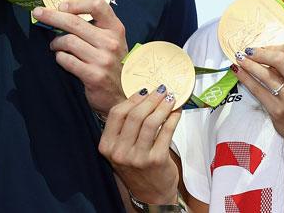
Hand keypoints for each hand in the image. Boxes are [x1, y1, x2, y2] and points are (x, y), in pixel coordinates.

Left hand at [33, 0, 127, 114]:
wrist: (123, 95)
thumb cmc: (113, 65)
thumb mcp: (112, 41)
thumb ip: (95, 28)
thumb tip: (62, 14)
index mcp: (115, 29)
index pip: (97, 5)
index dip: (76, 3)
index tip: (62, 6)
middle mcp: (111, 42)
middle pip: (75, 22)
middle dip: (52, 16)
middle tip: (38, 13)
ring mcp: (103, 59)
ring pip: (68, 41)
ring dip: (56, 42)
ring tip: (55, 46)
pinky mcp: (94, 75)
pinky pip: (67, 60)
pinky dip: (60, 57)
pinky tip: (61, 58)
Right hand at [99, 87, 181, 204]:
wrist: (150, 194)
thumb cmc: (137, 167)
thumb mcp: (122, 149)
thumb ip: (126, 127)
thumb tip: (142, 96)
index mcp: (107, 146)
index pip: (117, 114)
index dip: (132, 99)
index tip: (144, 90)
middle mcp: (119, 152)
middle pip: (134, 115)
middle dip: (150, 99)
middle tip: (161, 90)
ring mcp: (138, 157)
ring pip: (150, 122)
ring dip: (162, 106)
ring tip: (170, 99)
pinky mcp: (156, 160)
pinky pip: (166, 131)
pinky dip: (172, 118)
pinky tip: (176, 112)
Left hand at [232, 44, 283, 151]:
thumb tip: (267, 52)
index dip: (275, 46)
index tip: (265, 48)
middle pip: (278, 59)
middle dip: (260, 53)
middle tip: (248, 51)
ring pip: (264, 74)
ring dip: (248, 64)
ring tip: (239, 58)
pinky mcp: (277, 111)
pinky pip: (257, 90)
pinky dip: (245, 78)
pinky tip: (238, 71)